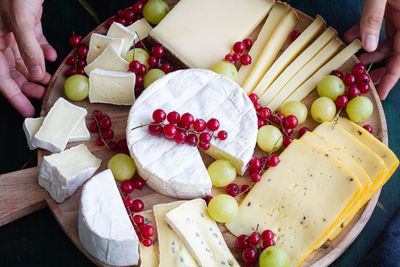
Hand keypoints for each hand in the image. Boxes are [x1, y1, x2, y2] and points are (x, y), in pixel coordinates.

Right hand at [0, 0, 56, 116]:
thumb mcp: (20, 19)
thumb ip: (28, 48)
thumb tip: (36, 75)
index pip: (0, 77)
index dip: (14, 96)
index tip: (28, 111)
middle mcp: (0, 38)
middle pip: (12, 70)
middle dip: (28, 86)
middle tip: (44, 97)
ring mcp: (12, 30)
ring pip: (23, 58)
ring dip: (37, 70)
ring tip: (51, 80)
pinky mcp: (25, 22)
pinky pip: (33, 42)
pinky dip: (42, 50)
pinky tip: (53, 54)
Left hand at [344, 0, 399, 99]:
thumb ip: (374, 18)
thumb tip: (368, 46)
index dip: (392, 77)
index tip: (381, 94)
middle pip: (396, 51)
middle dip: (379, 66)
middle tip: (362, 78)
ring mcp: (398, 13)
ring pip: (386, 40)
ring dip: (368, 51)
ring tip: (354, 58)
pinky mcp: (388, 7)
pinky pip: (377, 26)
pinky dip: (363, 33)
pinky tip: (349, 37)